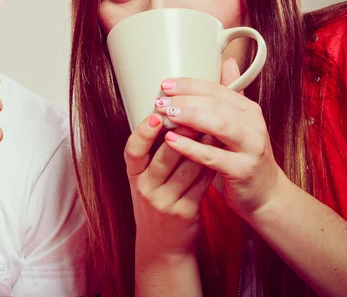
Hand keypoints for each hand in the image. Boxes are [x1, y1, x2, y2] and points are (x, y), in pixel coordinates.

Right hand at [126, 117, 215, 257]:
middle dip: (182, 132)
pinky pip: (201, 183)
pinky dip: (211, 164)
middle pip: (164, 156)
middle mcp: (145, 188)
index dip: (143, 133)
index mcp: (134, 175)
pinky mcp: (185, 212)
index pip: (132, 150)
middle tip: (196, 111)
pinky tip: (220, 150)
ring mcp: (164, 202)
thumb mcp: (145, 176)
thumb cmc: (156, 198)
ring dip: (202, 145)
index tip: (155, 115)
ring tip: (214, 125)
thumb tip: (169, 112)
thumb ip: (153, 150)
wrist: (161, 242)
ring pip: (187, 168)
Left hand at [155, 58, 284, 220]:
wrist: (265, 195)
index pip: (217, 89)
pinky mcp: (242, 170)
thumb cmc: (243, 156)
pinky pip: (213, 156)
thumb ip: (231, 95)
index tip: (165, 84)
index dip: (190, 84)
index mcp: (248, 110)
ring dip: (189, 116)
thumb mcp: (240, 123)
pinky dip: (190, 147)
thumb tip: (227, 60)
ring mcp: (250, 147)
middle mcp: (253, 125)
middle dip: (186, 99)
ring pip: (218, 125)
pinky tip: (171, 141)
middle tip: (160, 99)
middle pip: (216, 103)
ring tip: (166, 113)